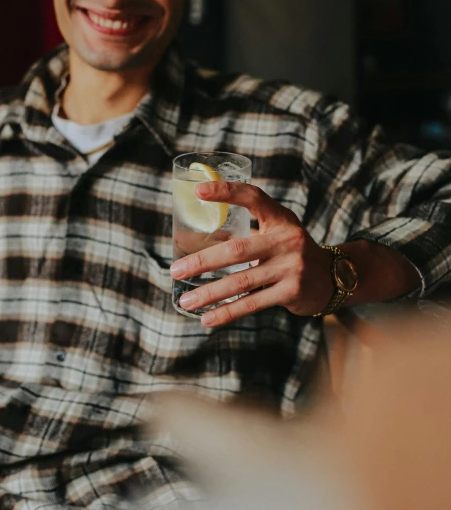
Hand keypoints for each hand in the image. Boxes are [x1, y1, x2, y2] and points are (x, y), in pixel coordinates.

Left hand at [170, 181, 334, 325]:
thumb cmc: (292, 252)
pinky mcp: (292, 291)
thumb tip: (198, 239)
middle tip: (175, 270)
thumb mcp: (277, 233)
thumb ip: (246, 232)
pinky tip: (207, 318)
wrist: (334, 278)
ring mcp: (292, 266)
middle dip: (202, 262)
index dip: (226, 191)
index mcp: (281, 218)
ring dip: (209, 293)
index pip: (253, 197)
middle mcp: (288, 239)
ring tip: (186, 302)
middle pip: (237, 249)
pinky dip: (227, 312)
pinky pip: (252, 303)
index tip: (198, 191)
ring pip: (241, 281)